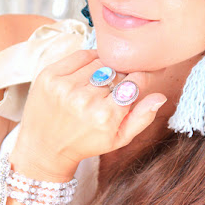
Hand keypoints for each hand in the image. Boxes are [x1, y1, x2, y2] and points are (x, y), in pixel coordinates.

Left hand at [10, 50, 166, 180]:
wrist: (44, 148)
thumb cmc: (85, 143)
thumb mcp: (118, 139)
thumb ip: (142, 117)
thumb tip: (160, 96)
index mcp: (105, 116)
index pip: (135, 82)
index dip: (140, 78)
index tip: (139, 79)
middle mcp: (84, 100)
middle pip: (117, 71)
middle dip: (120, 76)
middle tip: (114, 87)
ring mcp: (64, 86)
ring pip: (99, 62)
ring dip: (104, 69)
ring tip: (99, 83)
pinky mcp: (49, 76)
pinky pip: (80, 56)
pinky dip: (88, 61)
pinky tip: (86, 74)